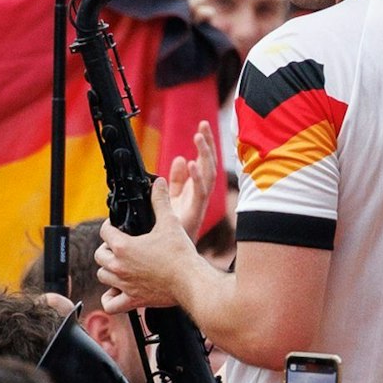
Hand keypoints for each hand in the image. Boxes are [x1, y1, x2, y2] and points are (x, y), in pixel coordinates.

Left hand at [95, 182, 197, 311]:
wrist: (191, 281)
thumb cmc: (180, 254)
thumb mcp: (170, 222)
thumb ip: (160, 201)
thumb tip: (158, 184)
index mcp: (123, 246)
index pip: (105, 232)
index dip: (110, 226)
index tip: (117, 226)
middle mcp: (119, 266)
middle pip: (100, 255)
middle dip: (108, 248)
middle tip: (121, 246)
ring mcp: (124, 285)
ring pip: (103, 276)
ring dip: (109, 270)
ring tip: (121, 266)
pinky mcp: (133, 300)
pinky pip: (111, 304)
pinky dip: (111, 298)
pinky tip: (119, 291)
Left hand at [165, 120, 218, 234]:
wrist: (177, 258)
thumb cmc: (176, 232)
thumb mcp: (173, 200)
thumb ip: (177, 180)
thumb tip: (179, 158)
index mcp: (198, 189)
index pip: (204, 161)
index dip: (205, 144)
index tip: (202, 126)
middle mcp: (202, 194)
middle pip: (209, 164)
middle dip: (207, 143)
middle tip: (204, 125)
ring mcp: (201, 203)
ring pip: (208, 174)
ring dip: (204, 154)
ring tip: (199, 136)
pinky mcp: (196, 212)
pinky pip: (200, 192)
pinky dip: (197, 177)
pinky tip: (192, 163)